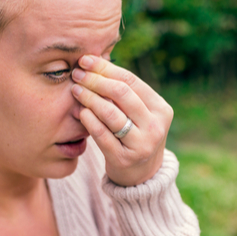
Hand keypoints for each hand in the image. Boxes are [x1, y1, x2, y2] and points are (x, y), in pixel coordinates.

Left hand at [71, 55, 172, 186]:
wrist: (142, 175)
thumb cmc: (135, 135)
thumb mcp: (139, 113)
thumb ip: (123, 92)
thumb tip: (94, 61)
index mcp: (161, 109)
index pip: (131, 81)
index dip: (106, 68)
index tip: (85, 60)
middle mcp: (155, 126)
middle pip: (121, 94)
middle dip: (95, 80)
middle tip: (77, 74)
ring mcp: (142, 144)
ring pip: (111, 113)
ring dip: (89, 98)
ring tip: (75, 90)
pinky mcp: (124, 159)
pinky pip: (102, 134)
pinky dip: (88, 120)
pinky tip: (79, 112)